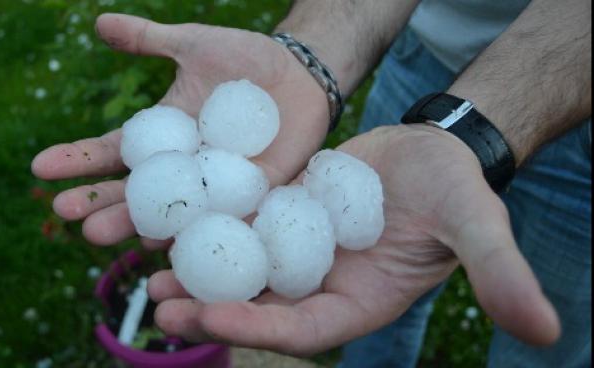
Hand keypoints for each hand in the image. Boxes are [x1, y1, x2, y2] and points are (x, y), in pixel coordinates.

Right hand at [31, 13, 328, 245]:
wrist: (300, 76)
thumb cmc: (245, 60)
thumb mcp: (195, 45)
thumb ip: (150, 39)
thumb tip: (99, 23)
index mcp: (164, 138)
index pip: (113, 152)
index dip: (78, 159)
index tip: (39, 166)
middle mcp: (184, 169)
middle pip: (136, 193)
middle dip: (100, 203)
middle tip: (66, 214)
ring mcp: (217, 186)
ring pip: (174, 214)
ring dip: (138, 226)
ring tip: (104, 234)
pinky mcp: (255, 195)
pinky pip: (227, 218)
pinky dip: (202, 231)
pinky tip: (173, 246)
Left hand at [149, 124, 560, 355]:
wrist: (432, 150)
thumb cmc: (455, 189)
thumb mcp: (478, 226)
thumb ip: (499, 273)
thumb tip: (545, 330)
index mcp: (360, 302)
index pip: (304, 330)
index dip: (258, 329)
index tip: (210, 316)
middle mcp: (323, 285)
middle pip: (261, 308)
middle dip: (212, 309)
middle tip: (160, 306)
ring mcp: (301, 253)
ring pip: (243, 272)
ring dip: (199, 275)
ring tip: (150, 272)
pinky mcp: (287, 220)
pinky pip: (244, 230)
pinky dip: (211, 232)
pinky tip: (173, 226)